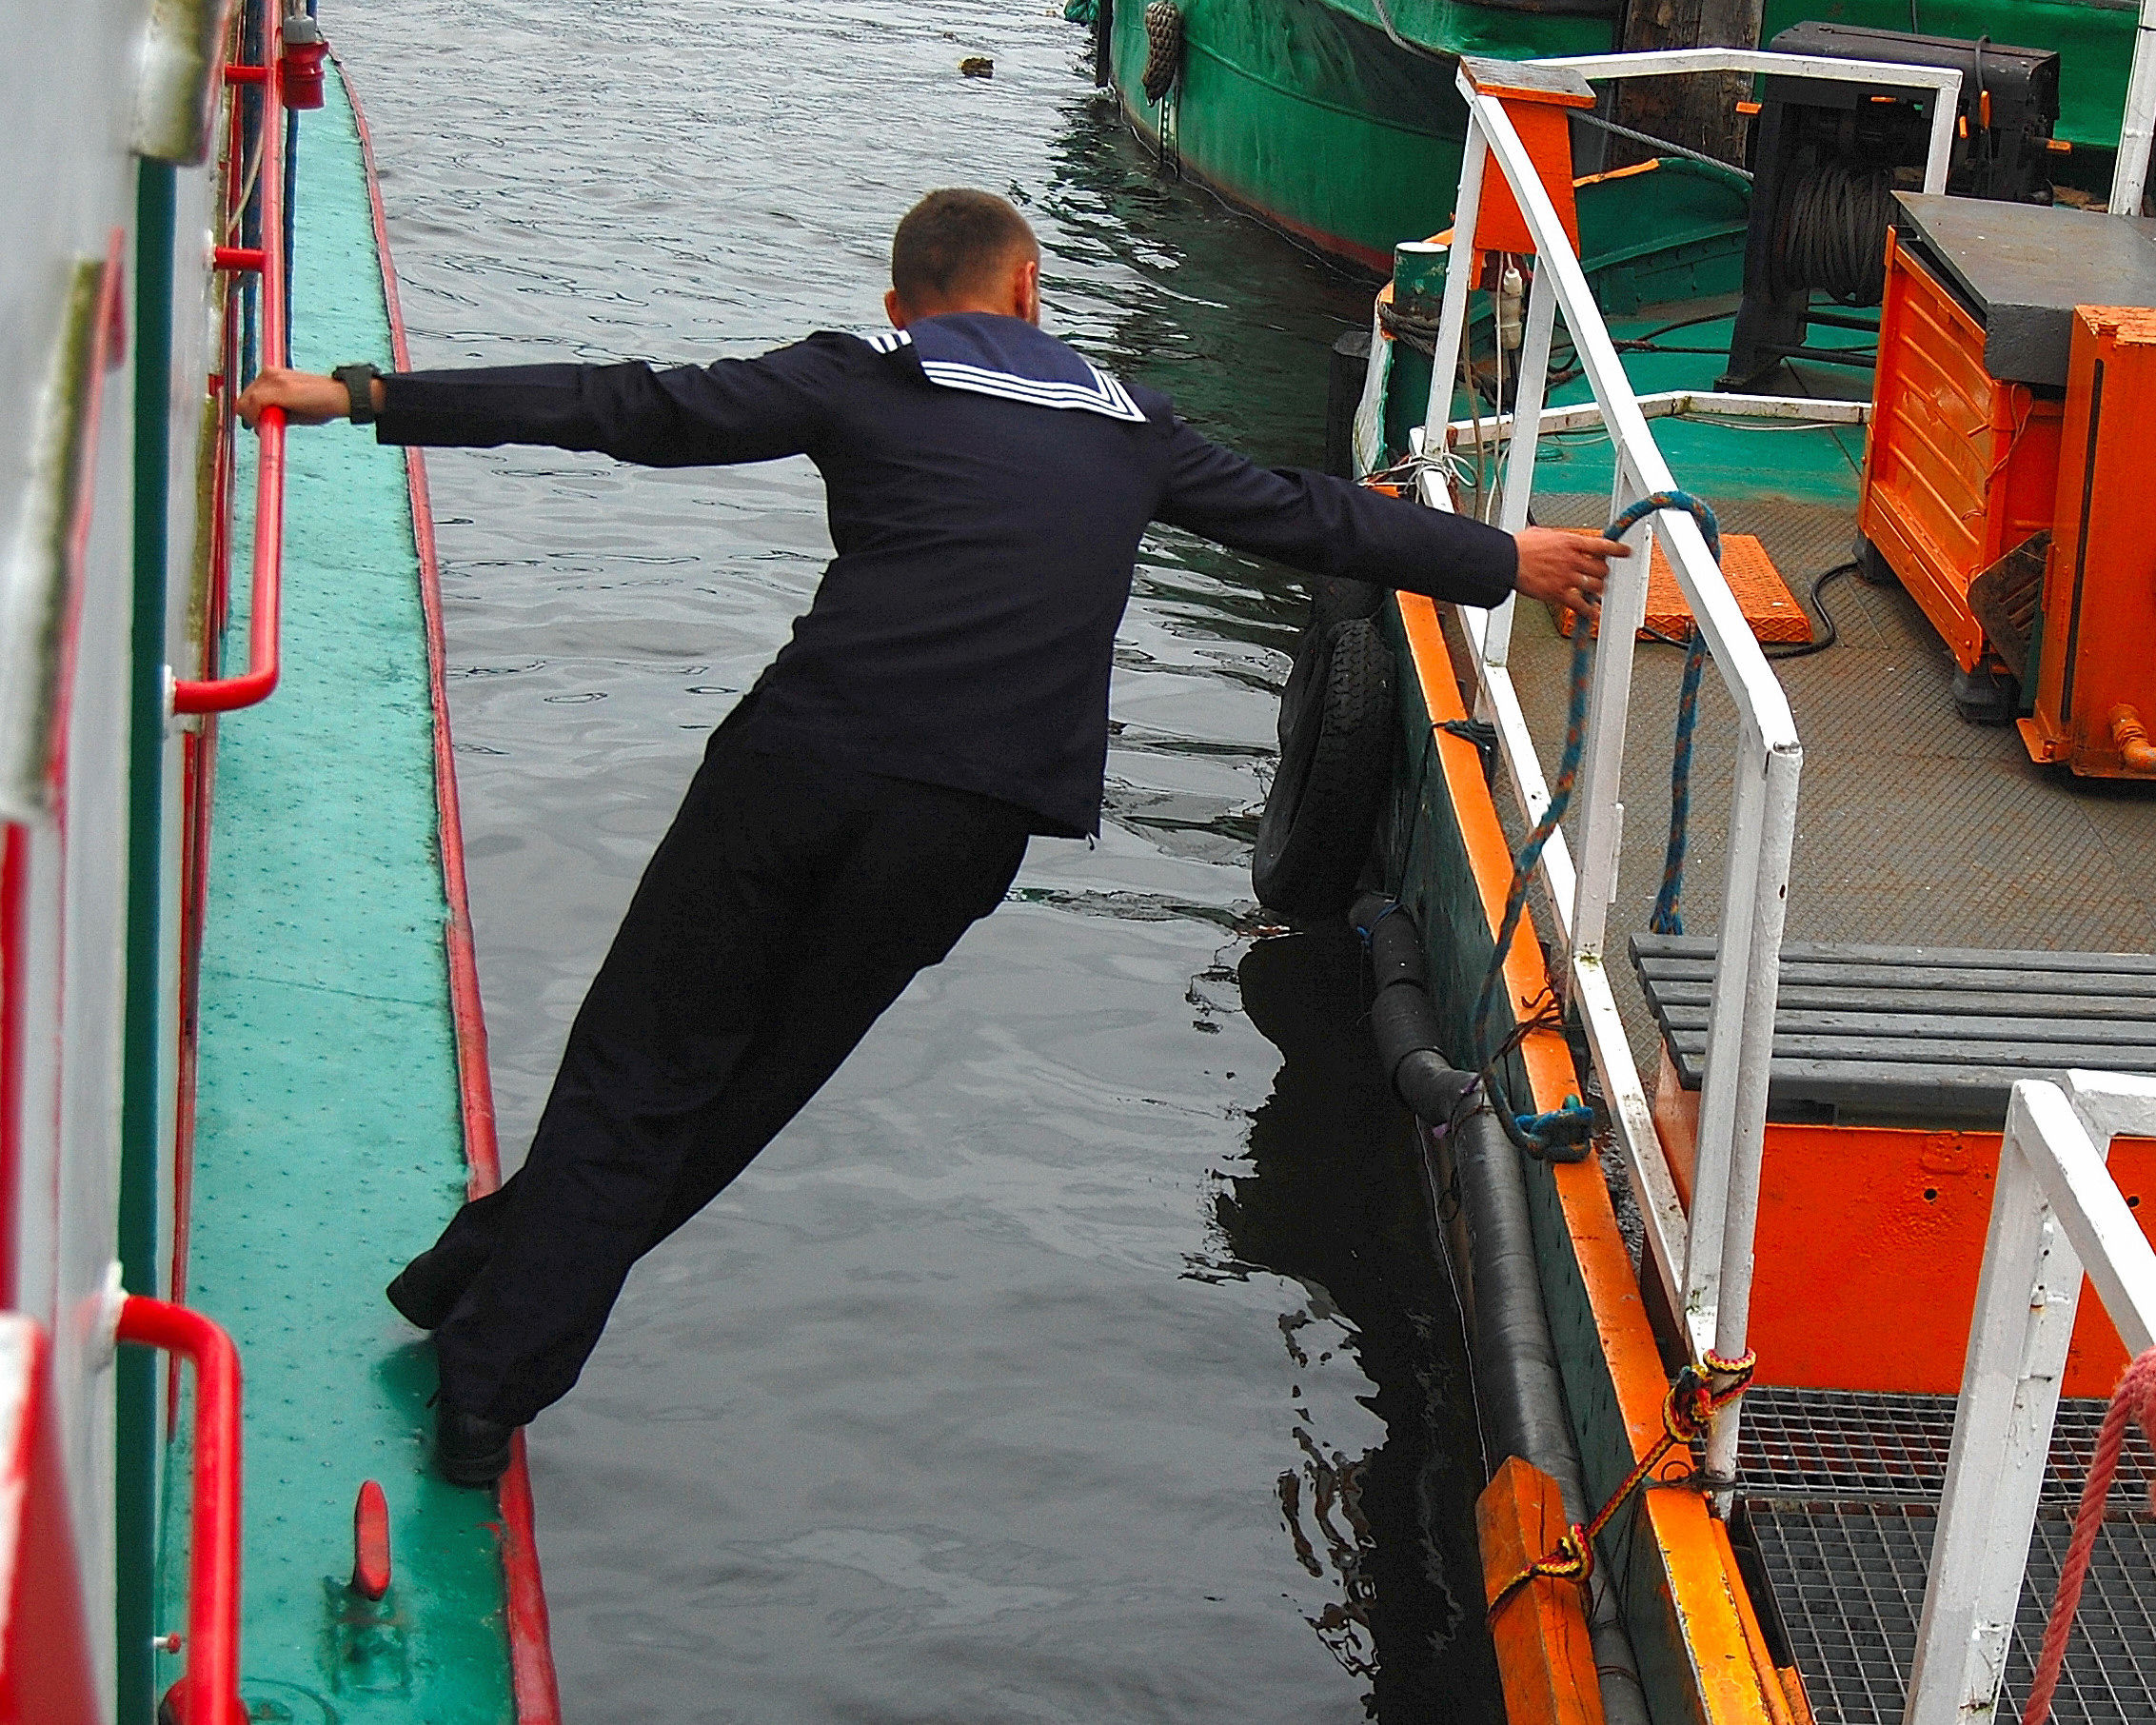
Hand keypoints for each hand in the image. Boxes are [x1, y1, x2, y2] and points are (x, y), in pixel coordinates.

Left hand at [236, 366, 355, 428]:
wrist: (341, 397)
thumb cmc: (322, 403)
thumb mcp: (295, 408)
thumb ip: (277, 411)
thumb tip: (263, 424)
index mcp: (272, 375)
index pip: (248, 394)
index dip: (251, 412)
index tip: (260, 424)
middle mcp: (268, 374)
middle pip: (243, 399)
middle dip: (251, 416)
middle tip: (267, 428)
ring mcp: (271, 381)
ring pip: (245, 403)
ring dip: (254, 419)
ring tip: (273, 427)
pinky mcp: (276, 391)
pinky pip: (252, 407)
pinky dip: (257, 419)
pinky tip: (272, 425)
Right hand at [1512, 526, 1628, 614]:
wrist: (1507, 561)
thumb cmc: (1519, 547)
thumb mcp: (1543, 534)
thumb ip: (1557, 539)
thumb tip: (1558, 540)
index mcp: (1571, 542)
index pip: (1602, 545)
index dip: (1618, 549)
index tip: (1626, 552)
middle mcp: (1573, 560)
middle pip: (1602, 568)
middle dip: (1603, 572)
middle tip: (1602, 575)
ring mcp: (1568, 578)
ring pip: (1595, 586)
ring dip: (1598, 590)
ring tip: (1597, 591)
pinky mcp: (1559, 594)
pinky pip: (1581, 605)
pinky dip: (1590, 611)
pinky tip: (1594, 613)